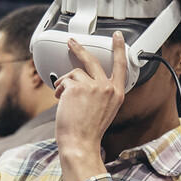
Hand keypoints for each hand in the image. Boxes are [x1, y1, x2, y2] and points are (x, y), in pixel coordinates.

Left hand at [54, 32, 126, 161]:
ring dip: (65, 83)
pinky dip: (59, 90)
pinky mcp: (77, 87)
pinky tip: (60, 101)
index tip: (117, 37)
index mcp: (117, 93)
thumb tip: (85, 78)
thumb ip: (102, 92)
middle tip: (71, 43)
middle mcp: (107, 88)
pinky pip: (64, 81)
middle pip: (93, 60)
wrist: (80, 143)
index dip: (118, 49)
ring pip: (74, 73)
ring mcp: (93, 86)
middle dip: (79, 49)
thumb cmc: (89, 131)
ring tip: (62, 96)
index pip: (121, 66)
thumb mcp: (105, 110)